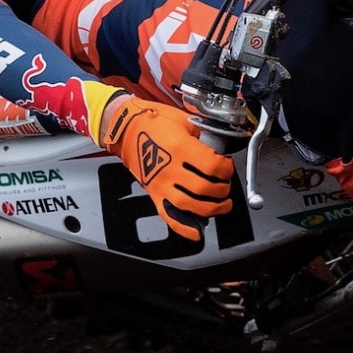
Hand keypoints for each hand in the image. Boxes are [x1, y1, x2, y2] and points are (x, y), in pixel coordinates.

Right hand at [100, 95, 233, 245]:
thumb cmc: (151, 121)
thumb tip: (220, 146)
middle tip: (225, 184)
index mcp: (180, 148)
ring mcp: (161, 183)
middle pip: (205, 189)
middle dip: (223, 189)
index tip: (227, 166)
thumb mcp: (183, 120)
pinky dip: (184, 228)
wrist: (124, 128)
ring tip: (222, 205)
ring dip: (212, 209)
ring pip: (191, 205)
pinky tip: (196, 231)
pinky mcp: (153, 193)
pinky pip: (169, 216)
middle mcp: (170, 169)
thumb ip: (203, 135)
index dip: (226, 168)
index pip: (213, 167)